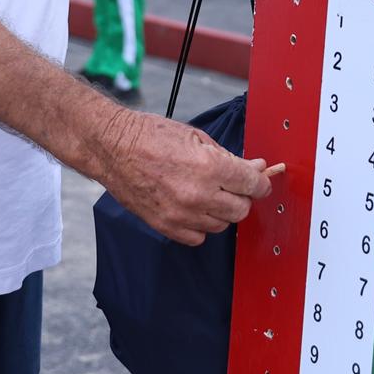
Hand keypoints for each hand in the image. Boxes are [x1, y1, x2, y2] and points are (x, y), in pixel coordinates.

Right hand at [96, 106, 272, 244]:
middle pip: (242, 210)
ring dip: (221, 211)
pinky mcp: (166, 226)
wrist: (112, 147)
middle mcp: (198, 195)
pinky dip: (201, 225)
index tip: (260, 181)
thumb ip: (229, 157)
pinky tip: (194, 207)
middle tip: (233, 184)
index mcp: (209, 167)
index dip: (261, 182)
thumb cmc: (151, 136)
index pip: (253, 185)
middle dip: (243, 196)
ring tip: (208, 192)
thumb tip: (256, 168)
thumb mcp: (197, 137)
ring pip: (222, 225)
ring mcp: (181, 214)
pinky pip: (199, 237)